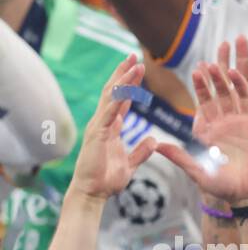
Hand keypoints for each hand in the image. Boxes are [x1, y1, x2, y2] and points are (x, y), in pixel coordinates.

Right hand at [67, 55, 156, 201]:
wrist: (94, 192)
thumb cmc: (108, 180)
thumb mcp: (130, 164)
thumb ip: (141, 151)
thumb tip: (153, 140)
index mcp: (111, 128)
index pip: (121, 100)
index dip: (129, 85)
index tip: (138, 70)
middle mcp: (104, 123)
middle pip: (114, 92)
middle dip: (124, 74)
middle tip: (134, 56)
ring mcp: (99, 126)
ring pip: (112, 97)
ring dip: (123, 80)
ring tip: (134, 64)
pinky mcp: (98, 134)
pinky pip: (109, 113)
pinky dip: (117, 100)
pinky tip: (125, 88)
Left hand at [156, 36, 247, 205]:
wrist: (246, 196)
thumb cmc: (221, 186)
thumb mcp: (198, 172)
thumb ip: (181, 157)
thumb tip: (156, 146)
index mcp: (211, 126)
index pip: (206, 98)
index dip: (204, 82)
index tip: (200, 67)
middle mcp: (228, 120)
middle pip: (227, 88)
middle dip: (226, 65)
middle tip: (228, 43)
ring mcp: (246, 123)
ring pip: (247, 92)